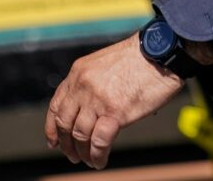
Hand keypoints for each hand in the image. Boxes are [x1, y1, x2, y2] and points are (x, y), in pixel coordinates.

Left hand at [45, 33, 183, 168]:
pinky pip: (99, 141)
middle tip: (72, 155)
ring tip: (88, 160)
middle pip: (64, 122)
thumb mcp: (105, 63)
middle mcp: (83, 85)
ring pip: (79, 134)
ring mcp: (97, 99)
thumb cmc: (142, 56)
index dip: (52, 126)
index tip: (53, 140)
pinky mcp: (115, 112)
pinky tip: (100, 161)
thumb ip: (93, 83)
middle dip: (66, 143)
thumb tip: (92, 108)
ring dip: (82, 152)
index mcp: (78, 72)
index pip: (56, 104)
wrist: (161, 51)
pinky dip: (97, 155)